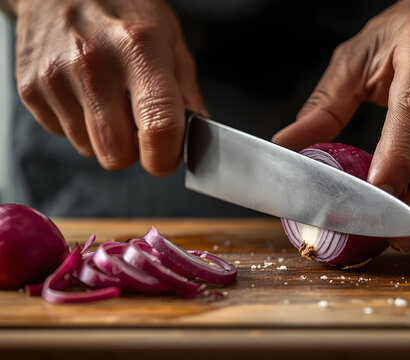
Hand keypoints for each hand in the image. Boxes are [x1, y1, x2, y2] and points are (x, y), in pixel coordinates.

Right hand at [10, 0, 205, 174]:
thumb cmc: (121, 7)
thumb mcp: (169, 36)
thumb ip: (186, 88)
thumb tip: (198, 129)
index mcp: (140, 49)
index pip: (158, 127)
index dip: (165, 157)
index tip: (166, 159)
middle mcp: (94, 64)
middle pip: (117, 153)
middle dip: (133, 151)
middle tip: (138, 125)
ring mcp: (56, 77)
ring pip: (89, 149)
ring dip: (104, 136)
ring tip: (108, 98)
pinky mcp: (30, 89)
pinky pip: (63, 134)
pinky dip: (77, 123)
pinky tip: (83, 92)